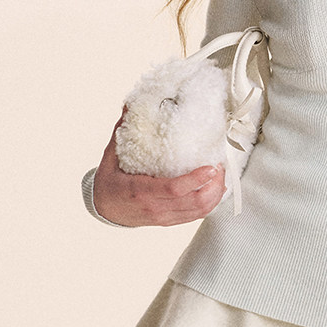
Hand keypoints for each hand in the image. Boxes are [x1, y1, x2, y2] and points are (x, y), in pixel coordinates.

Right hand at [92, 105, 228, 225]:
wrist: (104, 210)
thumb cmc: (109, 183)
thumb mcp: (111, 157)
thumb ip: (123, 131)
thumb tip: (131, 105)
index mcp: (140, 191)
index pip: (174, 189)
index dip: (196, 179)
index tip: (211, 166)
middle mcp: (155, 207)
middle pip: (194, 202)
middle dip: (214, 185)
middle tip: (221, 166)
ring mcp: (164, 217)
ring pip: (199, 211)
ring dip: (215, 194)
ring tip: (222, 175)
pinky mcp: (170, 221)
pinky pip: (196, 216)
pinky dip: (210, 204)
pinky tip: (216, 190)